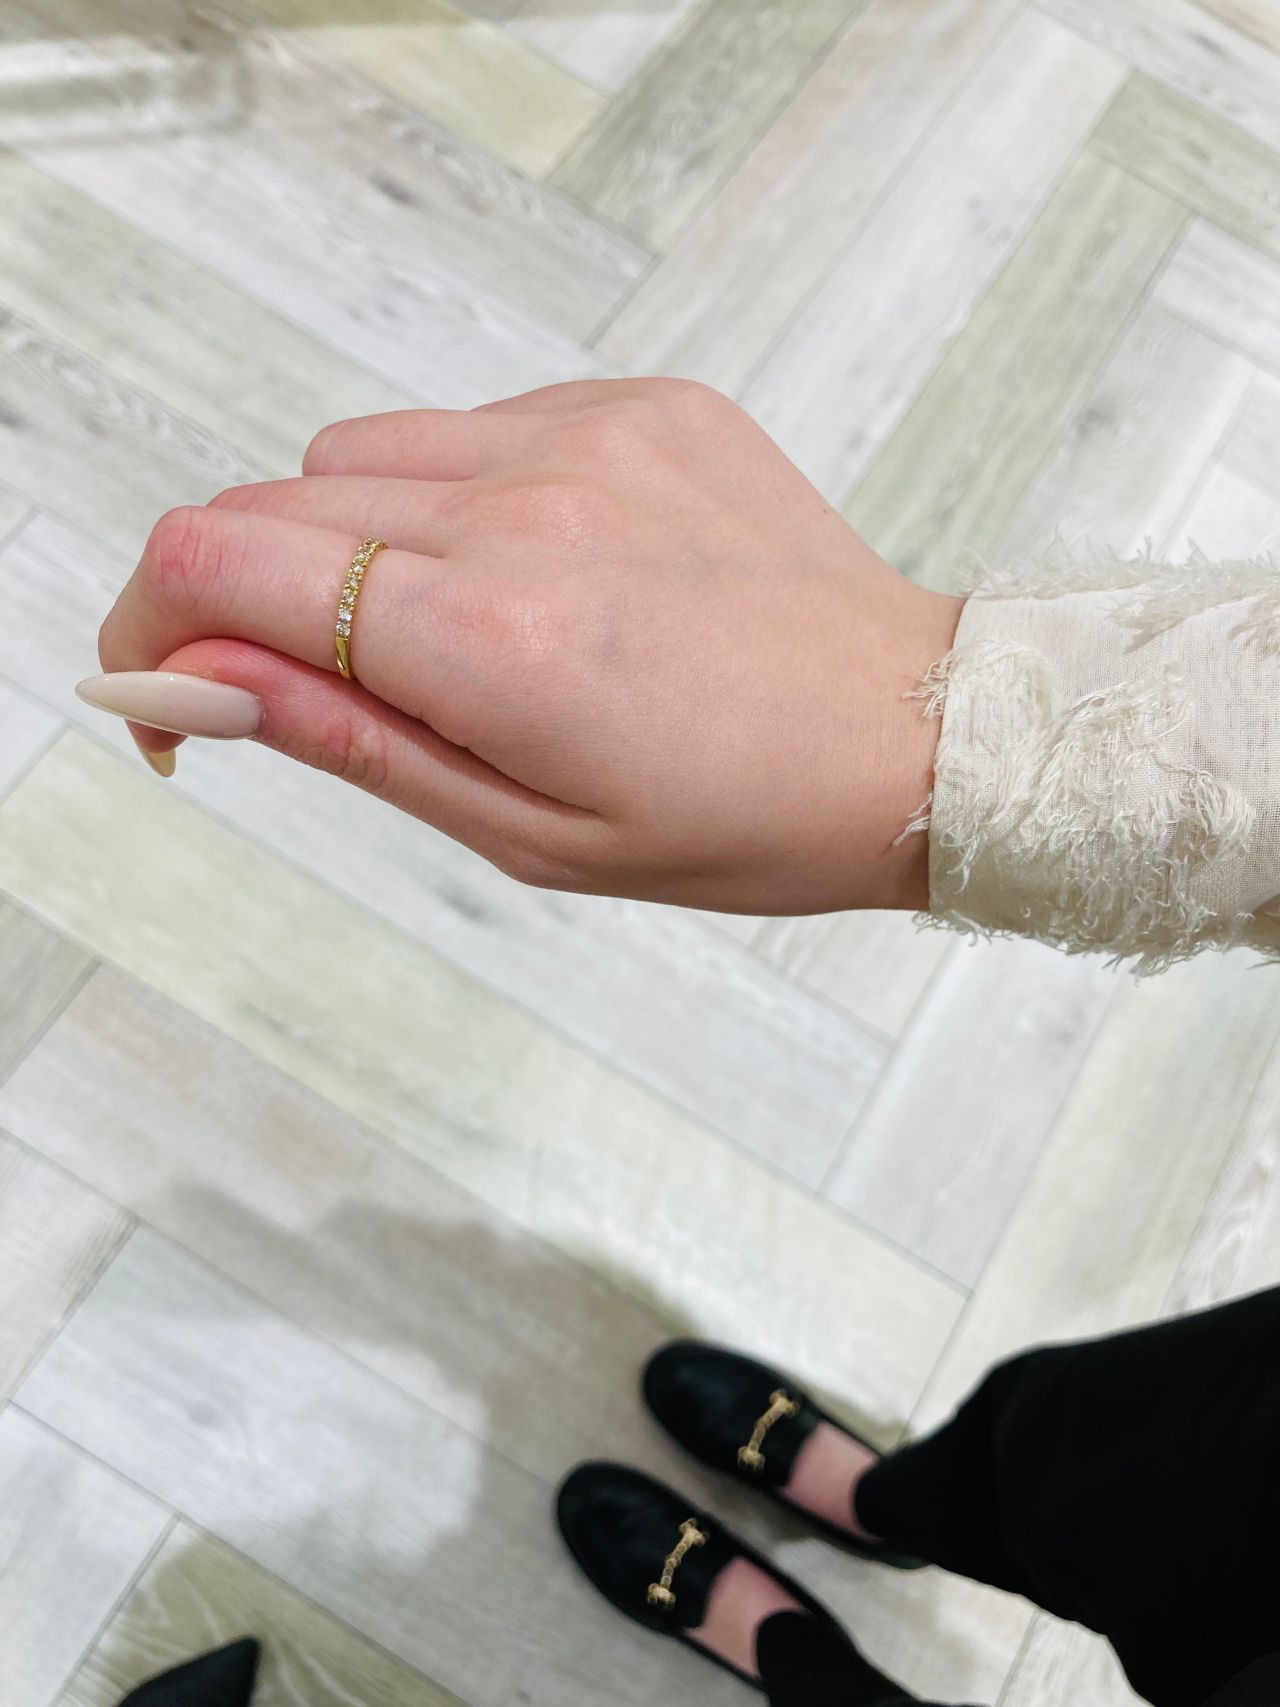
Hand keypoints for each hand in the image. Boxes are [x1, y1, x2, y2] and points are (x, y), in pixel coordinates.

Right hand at [87, 380, 959, 913]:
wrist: (912, 737)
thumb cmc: (736, 820)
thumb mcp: (529, 835)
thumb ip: (348, 741)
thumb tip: (192, 681)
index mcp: (492, 639)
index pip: (218, 561)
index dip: (153, 627)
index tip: (178, 699)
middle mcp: (527, 508)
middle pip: (274, 501)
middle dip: (245, 598)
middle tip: (317, 689)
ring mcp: (590, 436)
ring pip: (363, 452)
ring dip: (352, 541)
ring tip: (455, 635)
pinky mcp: (643, 403)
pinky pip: (475, 423)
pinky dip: (457, 495)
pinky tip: (544, 573)